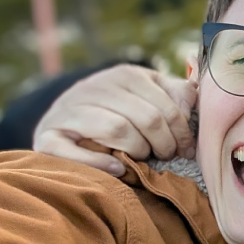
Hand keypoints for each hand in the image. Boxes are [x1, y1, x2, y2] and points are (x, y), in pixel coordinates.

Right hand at [33, 65, 197, 175]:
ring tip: (142, 158)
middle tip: (166, 156)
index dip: (182, 132)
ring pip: (117, 129)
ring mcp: (69, 111)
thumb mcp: (149, 93)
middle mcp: (95, 87)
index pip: (166, 106)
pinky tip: (117, 168)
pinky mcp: (48, 137)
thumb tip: (195, 97)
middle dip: (164, 143)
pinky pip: (75, 151)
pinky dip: (100, 163)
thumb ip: (176, 92)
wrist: (65, 120)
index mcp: (124, 75)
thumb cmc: (119, 110)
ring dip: (137, 150)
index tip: (186, 149)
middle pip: (146, 118)